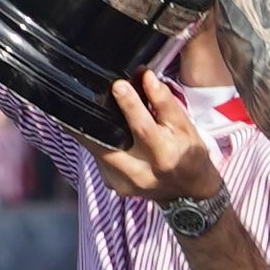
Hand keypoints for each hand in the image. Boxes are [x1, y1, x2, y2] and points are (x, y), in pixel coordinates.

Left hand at [95, 73, 228, 215]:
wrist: (188, 193)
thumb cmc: (189, 154)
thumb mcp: (185, 127)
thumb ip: (165, 103)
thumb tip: (146, 76)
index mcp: (165, 156)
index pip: (143, 129)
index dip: (130, 106)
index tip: (118, 85)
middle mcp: (142, 173)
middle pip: (109, 145)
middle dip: (92, 122)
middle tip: (80, 99)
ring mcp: (125, 184)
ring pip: (98, 153)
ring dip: (88, 131)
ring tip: (83, 110)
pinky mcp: (114, 186)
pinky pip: (99, 161)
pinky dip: (96, 144)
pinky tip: (98, 132)